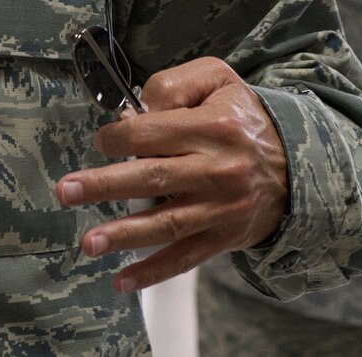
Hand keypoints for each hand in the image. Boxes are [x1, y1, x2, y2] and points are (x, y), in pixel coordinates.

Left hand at [54, 57, 288, 293]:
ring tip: (90, 242)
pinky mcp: (222, 238)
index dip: (119, 136)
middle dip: (105, 185)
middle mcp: (218, 170)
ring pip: (166, 224)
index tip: (101, 141)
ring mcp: (220, 209)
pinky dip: (153, 272)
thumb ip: (174, 86)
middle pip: (153, 177)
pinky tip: (122, 281)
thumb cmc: (242, 118)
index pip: (153, 132)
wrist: (295, 165)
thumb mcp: (218, 80)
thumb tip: (133, 113)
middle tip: (67, 190)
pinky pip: (184, 259)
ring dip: (124, 234)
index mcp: (214, 127)